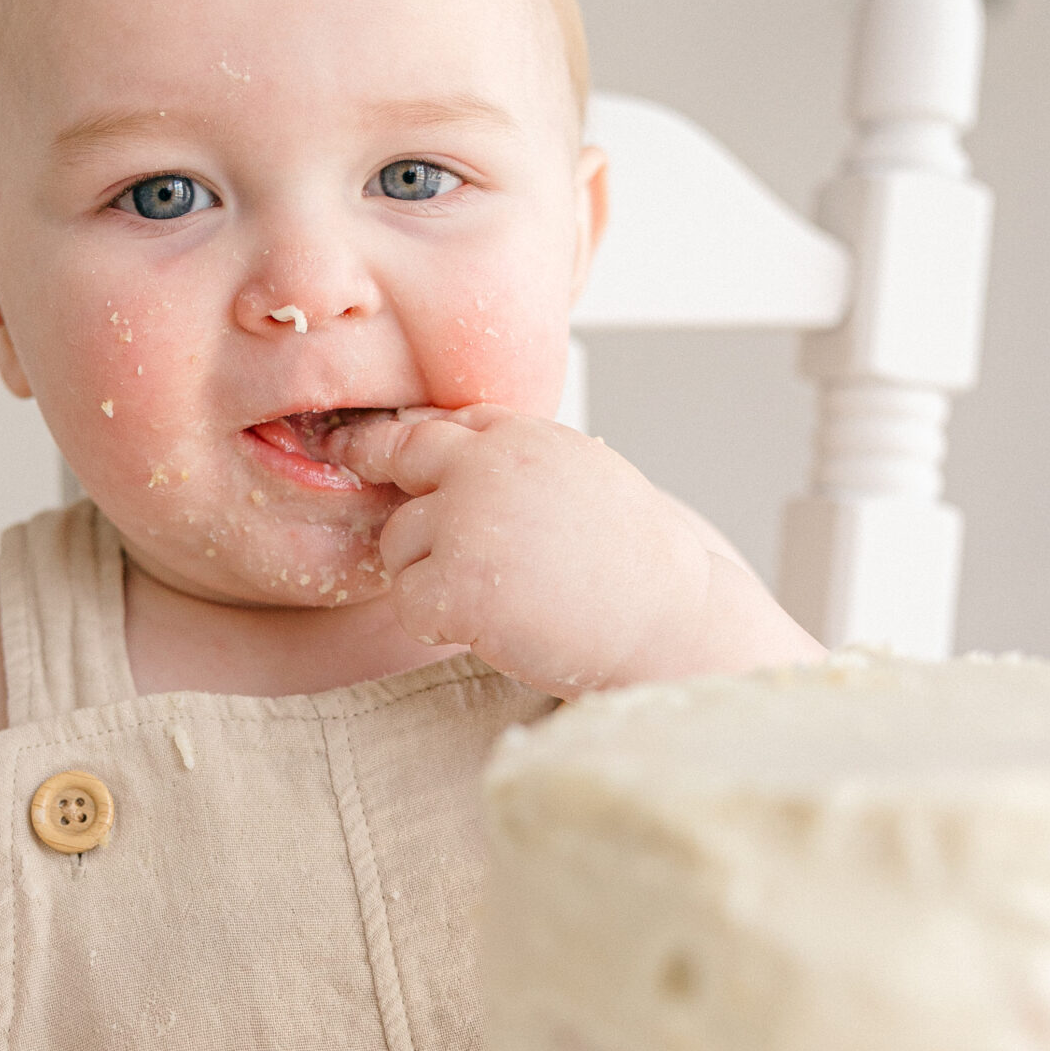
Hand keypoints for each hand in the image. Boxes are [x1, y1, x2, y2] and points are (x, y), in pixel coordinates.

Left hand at [327, 405, 727, 696]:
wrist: (672, 622)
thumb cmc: (631, 560)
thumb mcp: (579, 475)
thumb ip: (513, 457)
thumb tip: (440, 442)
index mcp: (522, 433)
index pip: (441, 423)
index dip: (412, 448)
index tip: (377, 456)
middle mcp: (487, 465)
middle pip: (399, 458)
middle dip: (391, 486)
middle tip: (387, 508)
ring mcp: (468, 520)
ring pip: (398, 540)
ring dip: (427, 573)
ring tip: (494, 594)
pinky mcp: (457, 582)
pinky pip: (406, 600)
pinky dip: (435, 622)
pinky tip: (485, 627)